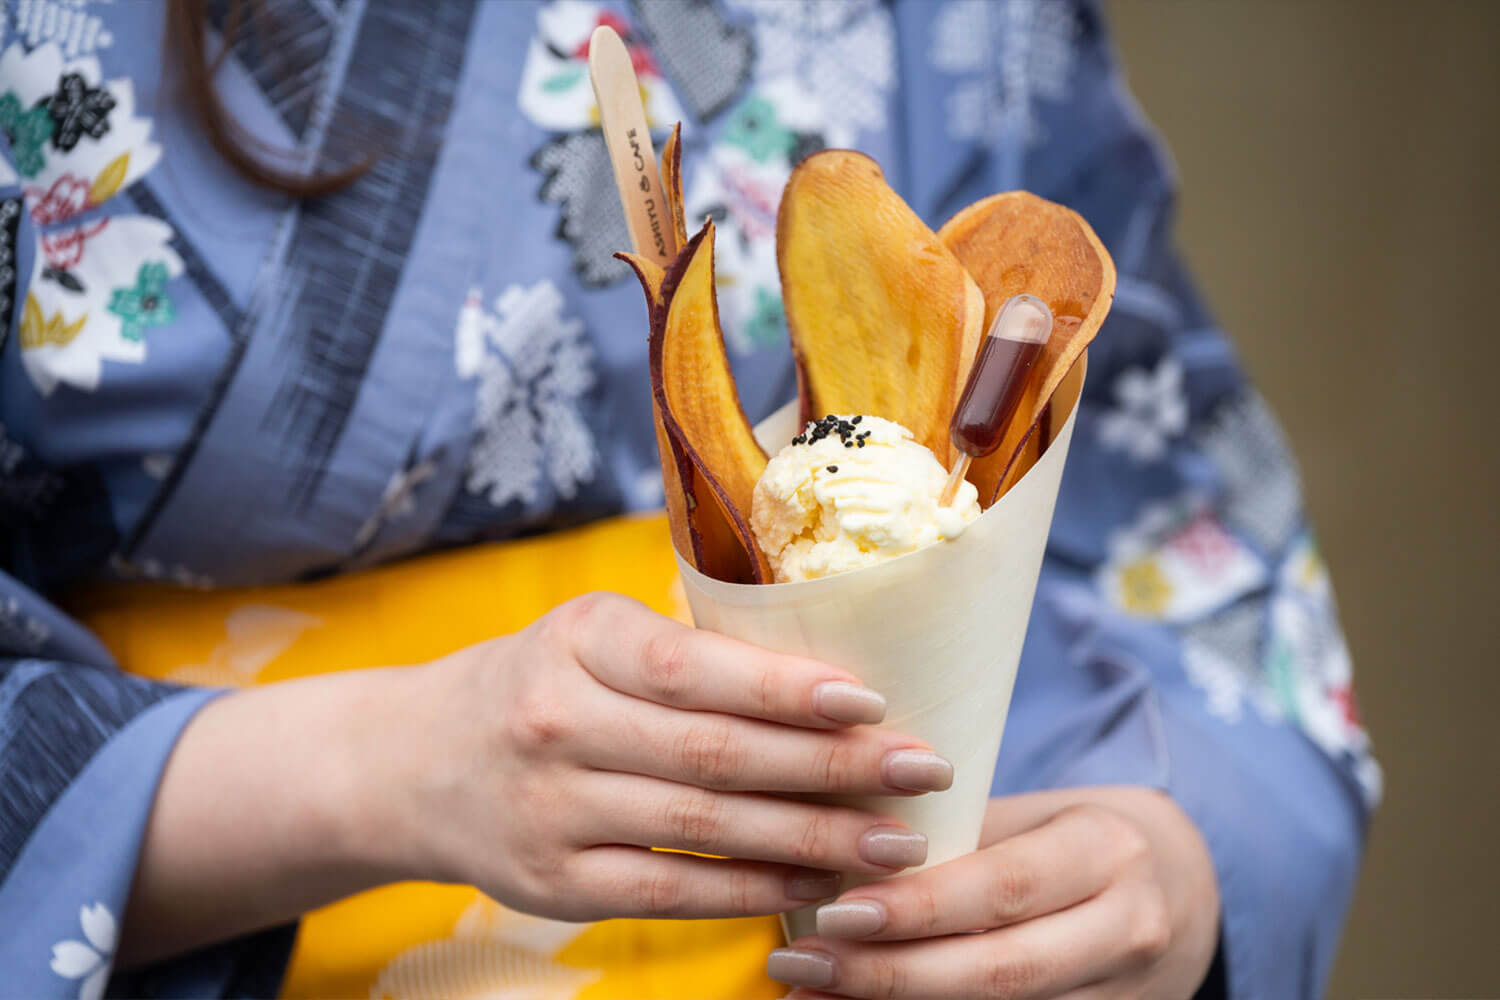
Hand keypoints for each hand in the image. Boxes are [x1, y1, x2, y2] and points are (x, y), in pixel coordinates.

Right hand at [377, 593, 953, 922]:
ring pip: (703, 829)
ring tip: (896, 842)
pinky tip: (816, 884)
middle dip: (831, 767)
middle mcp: (556, 723)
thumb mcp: (588, 634)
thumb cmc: (538, 683)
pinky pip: (672, 891)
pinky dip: (752, 890)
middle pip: (713, 753)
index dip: (785, 688)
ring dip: (812, 838)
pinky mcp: (555, 883)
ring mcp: (551, 811)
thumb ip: (687, 650)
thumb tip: (832, 680)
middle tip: (920, 773)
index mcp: (575, 642)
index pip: (690, 666)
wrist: (414, 764)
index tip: (873, 700)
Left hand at [768, 787, 1219, 999]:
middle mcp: (1125, 926)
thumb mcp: (1036, 816)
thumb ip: (958, 835)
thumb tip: (841, 841)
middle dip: (893, 973)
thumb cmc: (1076, 838)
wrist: (1180, 890)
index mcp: (1104, 850)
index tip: (837, 913)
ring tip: (815, 991)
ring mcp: (1123, 991)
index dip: (918, 907)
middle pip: (1001, 967)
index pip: (1002, 886)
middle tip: (804, 963)